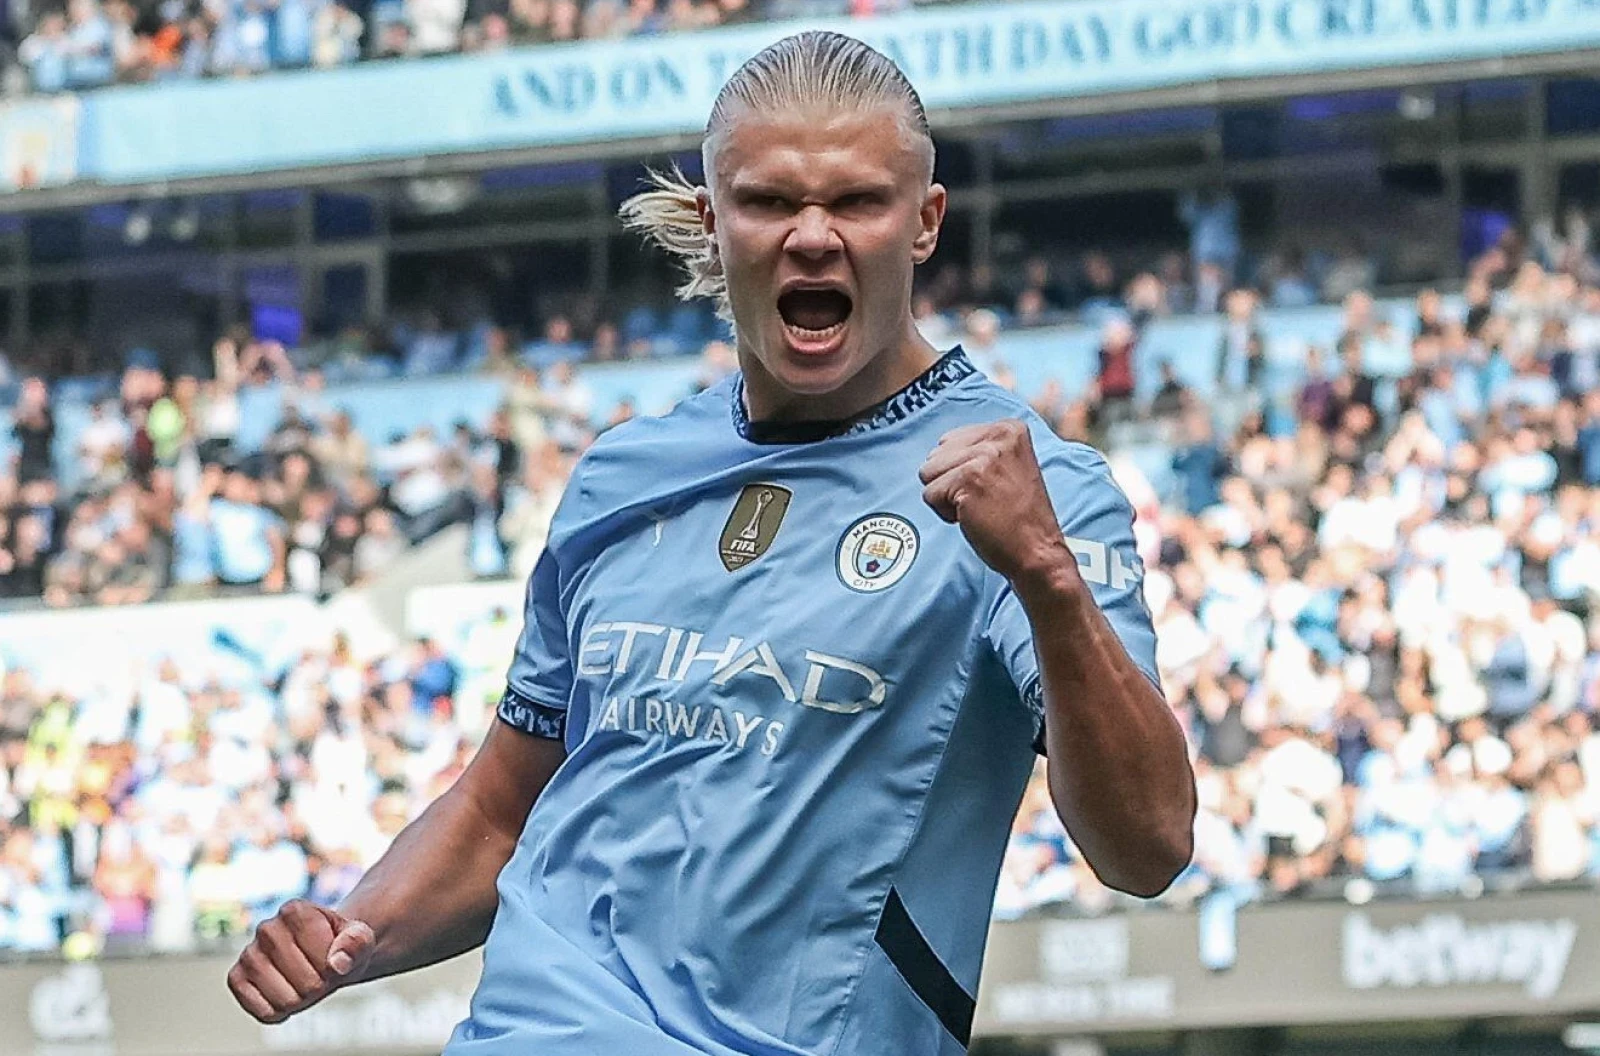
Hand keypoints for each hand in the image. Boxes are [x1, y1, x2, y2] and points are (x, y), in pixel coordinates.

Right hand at [227, 899, 375, 1023]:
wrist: (323, 953)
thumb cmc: (341, 945)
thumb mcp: (360, 939)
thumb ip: (356, 944)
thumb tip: (338, 963)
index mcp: (295, 910)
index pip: (324, 959)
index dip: (336, 966)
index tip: (334, 955)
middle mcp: (266, 928)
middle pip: (305, 983)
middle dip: (320, 985)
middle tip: (319, 971)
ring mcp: (248, 954)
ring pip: (284, 1000)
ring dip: (301, 1000)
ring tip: (303, 980)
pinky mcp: (236, 978)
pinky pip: (262, 1012)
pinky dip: (279, 1012)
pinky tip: (285, 992)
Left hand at [918, 420, 1071, 584]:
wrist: (1037, 550)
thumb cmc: (1018, 517)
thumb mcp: (1007, 466)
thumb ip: (977, 450)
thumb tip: (938, 449)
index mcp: (1009, 428)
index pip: (950, 441)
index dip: (960, 471)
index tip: (990, 487)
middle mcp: (998, 436)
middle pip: (936, 454)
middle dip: (951, 482)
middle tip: (985, 500)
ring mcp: (983, 456)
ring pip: (928, 472)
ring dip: (946, 497)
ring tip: (979, 507)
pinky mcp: (968, 479)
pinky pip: (929, 494)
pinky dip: (945, 513)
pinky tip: (974, 517)